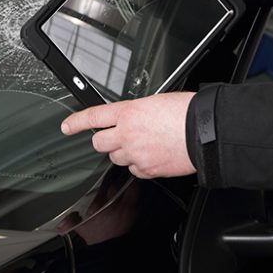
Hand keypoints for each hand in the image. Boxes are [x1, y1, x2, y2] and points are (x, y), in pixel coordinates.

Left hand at [61, 93, 196, 178]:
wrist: (206, 133)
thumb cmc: (187, 112)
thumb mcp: (155, 102)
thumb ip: (136, 112)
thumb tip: (131, 118)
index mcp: (128, 113)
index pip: (93, 117)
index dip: (76, 122)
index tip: (66, 126)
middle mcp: (127, 134)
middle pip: (99, 143)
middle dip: (104, 140)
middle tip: (116, 137)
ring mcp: (137, 154)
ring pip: (116, 158)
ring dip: (123, 152)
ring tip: (143, 144)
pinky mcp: (148, 170)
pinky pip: (134, 170)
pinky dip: (139, 165)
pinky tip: (153, 155)